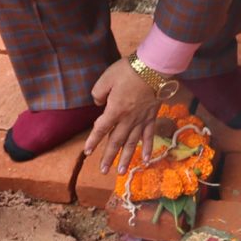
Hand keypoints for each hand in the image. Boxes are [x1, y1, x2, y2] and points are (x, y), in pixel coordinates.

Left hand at [82, 58, 166, 172]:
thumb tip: (99, 104)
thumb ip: (98, 93)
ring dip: (126, 158)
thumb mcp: (106, 78)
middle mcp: (128, 119)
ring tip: (122, 172)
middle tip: (103, 171)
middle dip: (109, 157)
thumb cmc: (128, 71)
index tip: (87, 152)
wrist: (153, 68)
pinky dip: (148, 148)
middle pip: (116, 141)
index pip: (101, 129)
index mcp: (115, 110)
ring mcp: (141, 120)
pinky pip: (149, 136)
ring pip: (132, 143)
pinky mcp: (152, 117)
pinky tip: (147, 160)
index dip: (93, 141)